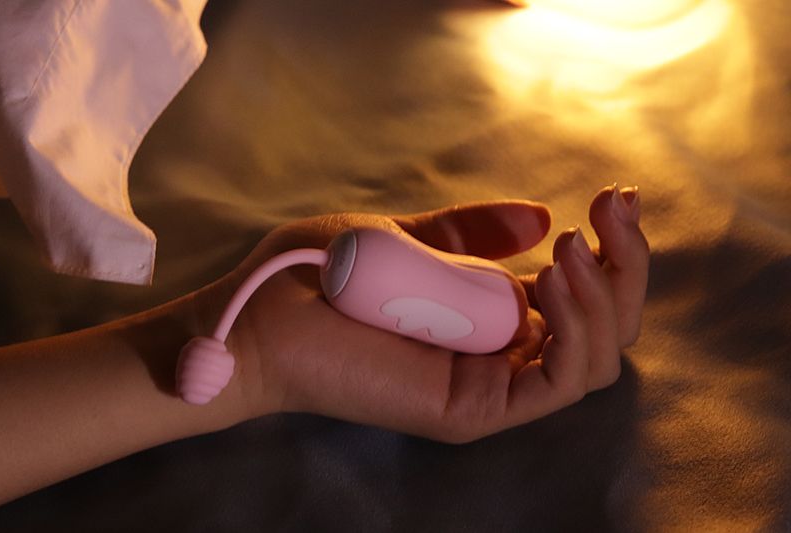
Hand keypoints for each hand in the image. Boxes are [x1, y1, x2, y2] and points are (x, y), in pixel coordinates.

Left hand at [203, 185, 647, 442]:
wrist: (262, 313)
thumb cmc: (324, 273)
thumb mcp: (411, 237)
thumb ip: (472, 234)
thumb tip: (542, 216)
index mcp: (489, 315)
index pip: (581, 297)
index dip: (612, 249)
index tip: (614, 196)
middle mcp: (500, 354)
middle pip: (604, 330)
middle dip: (626, 266)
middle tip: (614, 207)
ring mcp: (490, 386)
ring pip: (593, 360)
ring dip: (604, 296)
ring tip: (570, 249)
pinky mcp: (474, 409)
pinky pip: (557, 380)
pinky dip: (574, 328)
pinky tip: (554, 276)